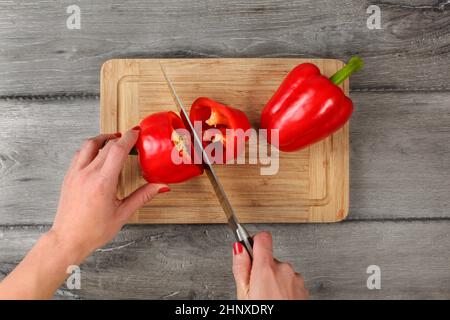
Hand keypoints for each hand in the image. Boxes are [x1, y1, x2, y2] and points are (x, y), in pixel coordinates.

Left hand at [50, 128, 169, 260]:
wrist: (68, 239)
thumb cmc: (93, 231)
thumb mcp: (123, 214)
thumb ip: (143, 196)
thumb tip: (160, 186)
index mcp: (103, 182)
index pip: (117, 150)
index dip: (129, 137)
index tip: (137, 132)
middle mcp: (87, 174)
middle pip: (106, 145)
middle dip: (120, 138)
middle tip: (131, 139)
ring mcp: (75, 174)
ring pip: (89, 144)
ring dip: (103, 139)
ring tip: (113, 140)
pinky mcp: (69, 177)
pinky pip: (79, 153)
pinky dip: (91, 148)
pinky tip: (98, 154)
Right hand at [232, 232, 308, 299]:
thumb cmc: (263, 314)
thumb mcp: (244, 294)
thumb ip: (241, 268)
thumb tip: (238, 248)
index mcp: (266, 268)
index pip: (262, 238)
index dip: (253, 242)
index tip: (249, 250)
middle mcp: (284, 269)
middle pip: (269, 258)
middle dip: (261, 270)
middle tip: (255, 289)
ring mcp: (296, 278)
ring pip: (280, 271)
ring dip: (274, 281)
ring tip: (267, 298)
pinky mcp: (303, 288)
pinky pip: (290, 281)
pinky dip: (284, 289)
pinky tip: (278, 301)